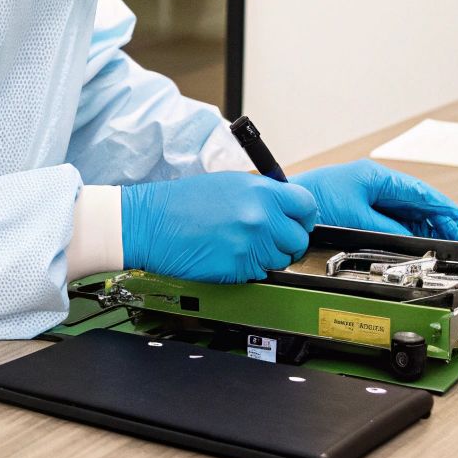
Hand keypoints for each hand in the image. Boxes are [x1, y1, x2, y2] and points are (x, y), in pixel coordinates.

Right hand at [120, 171, 319, 282]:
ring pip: (280, 260)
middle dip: (286, 241)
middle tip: (269, 239)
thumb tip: (284, 206)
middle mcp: (260, 218)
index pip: (306, 206)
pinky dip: (248, 268)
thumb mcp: (228, 184)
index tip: (296, 221)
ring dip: (267, 257)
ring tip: (242, 245)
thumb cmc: (181, 202)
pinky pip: (259, 273)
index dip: (303, 216)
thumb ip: (262, 194)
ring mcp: (250, 245)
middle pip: (298, 239)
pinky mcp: (238, 268)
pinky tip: (229, 255)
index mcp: (260, 191)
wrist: (150, 223)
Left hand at [292, 161, 457, 240]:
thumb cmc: (314, 200)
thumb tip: (413, 237)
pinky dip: (412, 234)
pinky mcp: (365, 210)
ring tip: (446, 249)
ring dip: (430, 231)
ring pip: (411, 215)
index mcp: (379, 177)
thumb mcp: (356, 216)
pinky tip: (422, 245)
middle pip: (422, 205)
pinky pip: (397, 222)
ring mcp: (373, 197)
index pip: (424, 194)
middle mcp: (379, 184)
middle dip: (443, 225)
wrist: (287, 205)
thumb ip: (388, 227)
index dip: (447, 214)